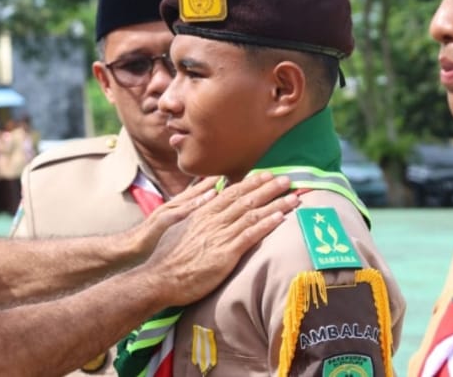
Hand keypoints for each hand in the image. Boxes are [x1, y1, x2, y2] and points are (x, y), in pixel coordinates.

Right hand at [143, 171, 296, 305]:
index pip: (231, 193)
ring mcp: (219, 236)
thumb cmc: (167, 256)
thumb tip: (210, 197)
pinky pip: (250, 236)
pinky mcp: (225, 254)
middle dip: (268, 188)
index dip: (251, 183)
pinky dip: (266, 225)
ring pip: (252, 215)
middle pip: (245, 199)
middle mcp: (213, 220)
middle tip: (286, 179)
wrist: (159, 278)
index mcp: (202, 213)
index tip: (266, 175)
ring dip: (275, 204)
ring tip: (293, 197)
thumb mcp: (179, 227)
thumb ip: (196, 211)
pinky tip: (280, 219)